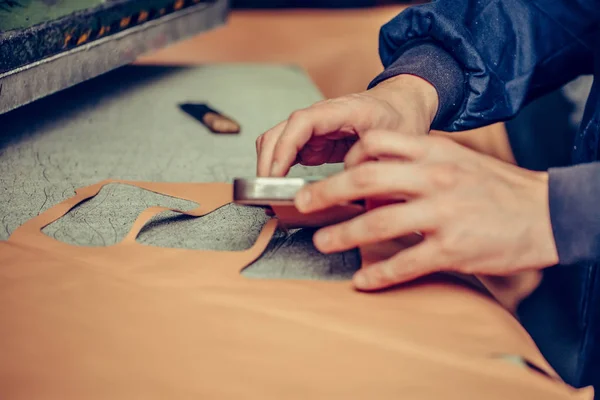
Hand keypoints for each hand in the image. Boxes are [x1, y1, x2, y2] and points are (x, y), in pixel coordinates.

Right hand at [255, 75, 438, 176]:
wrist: (404, 102)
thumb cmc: (401, 116)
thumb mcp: (399, 140)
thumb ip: (379, 161)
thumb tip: (352, 187)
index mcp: (341, 110)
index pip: (301, 123)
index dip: (285, 148)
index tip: (276, 174)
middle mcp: (320, 116)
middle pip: (280, 132)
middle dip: (268, 162)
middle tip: (267, 194)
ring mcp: (314, 129)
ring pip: (278, 142)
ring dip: (269, 166)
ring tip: (269, 196)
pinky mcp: (314, 141)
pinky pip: (288, 152)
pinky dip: (278, 169)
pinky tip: (280, 189)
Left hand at [294, 130, 558, 290]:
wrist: (545, 212)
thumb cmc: (497, 187)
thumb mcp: (459, 159)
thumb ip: (419, 161)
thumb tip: (375, 173)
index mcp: (434, 151)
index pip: (377, 143)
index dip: (348, 157)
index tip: (334, 172)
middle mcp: (435, 178)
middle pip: (366, 180)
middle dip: (327, 193)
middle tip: (304, 204)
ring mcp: (443, 214)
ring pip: (379, 223)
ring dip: (343, 234)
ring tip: (322, 242)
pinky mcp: (453, 249)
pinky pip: (405, 263)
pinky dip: (378, 274)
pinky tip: (361, 280)